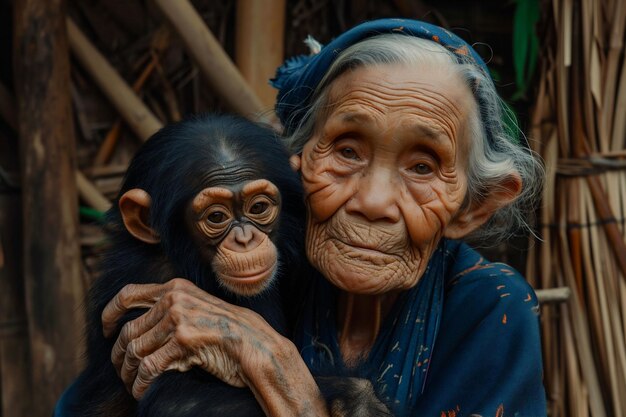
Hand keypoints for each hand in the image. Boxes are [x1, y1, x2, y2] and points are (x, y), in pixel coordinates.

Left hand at [102, 279, 282, 397]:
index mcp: (176, 288)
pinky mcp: (184, 340)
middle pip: (128, 331)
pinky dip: (140, 383)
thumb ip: (171, 310)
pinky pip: (148, 367)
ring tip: (133, 385)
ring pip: (134, 351)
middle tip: (122, 371)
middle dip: (119, 356)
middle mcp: (174, 299)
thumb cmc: (228, 333)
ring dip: (129, 374)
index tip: (106, 331)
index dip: (110, 313)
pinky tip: (142, 391)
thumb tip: (139, 328)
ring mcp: (179, 318)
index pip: (129, 294)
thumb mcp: (198, 309)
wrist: (256, 345)